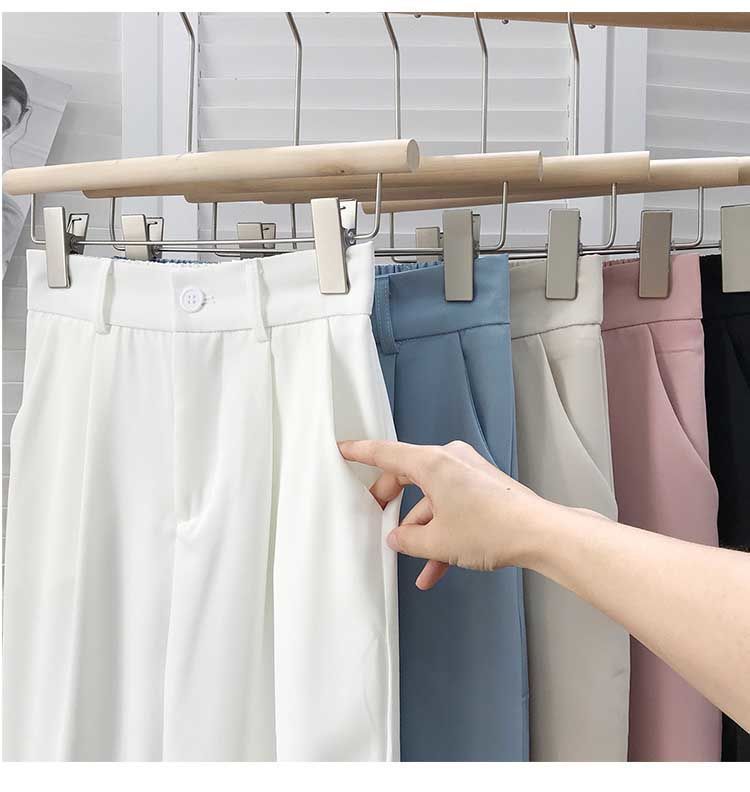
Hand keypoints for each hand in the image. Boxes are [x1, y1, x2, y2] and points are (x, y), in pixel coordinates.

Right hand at [338, 439, 557, 589]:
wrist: (540, 534)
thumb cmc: (490, 528)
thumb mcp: (438, 540)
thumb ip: (409, 539)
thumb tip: (397, 538)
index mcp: (433, 462)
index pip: (386, 453)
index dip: (359, 452)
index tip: (341, 450)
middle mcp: (449, 461)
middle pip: (407, 476)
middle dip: (389, 502)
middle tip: (373, 518)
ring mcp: (468, 475)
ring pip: (431, 499)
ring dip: (420, 530)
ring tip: (411, 560)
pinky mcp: (482, 490)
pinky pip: (451, 508)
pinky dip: (441, 534)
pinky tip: (435, 570)